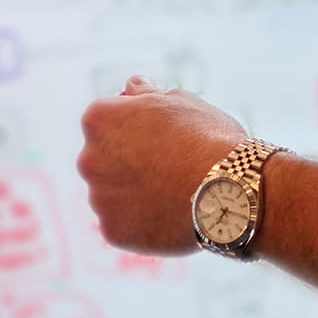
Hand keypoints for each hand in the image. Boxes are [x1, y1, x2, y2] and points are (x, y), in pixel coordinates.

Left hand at [76, 80, 247, 256]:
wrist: (229, 191)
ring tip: (173, 193)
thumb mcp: (181, 101)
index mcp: (98, 119)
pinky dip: (140, 222)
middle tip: (168, 166)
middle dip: (128, 161)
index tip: (162, 135)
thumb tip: (132, 86)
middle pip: (103, 159)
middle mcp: (88, 159)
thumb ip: (146, 93)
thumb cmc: (208, 139)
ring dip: (133, 193)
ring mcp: (98, 198)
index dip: (135, 127)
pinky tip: (168, 215)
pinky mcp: (111, 231)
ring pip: (111, 195)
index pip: (106, 121)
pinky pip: (122, 224)